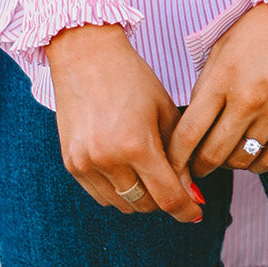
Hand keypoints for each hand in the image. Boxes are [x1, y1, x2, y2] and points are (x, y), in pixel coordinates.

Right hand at [45, 23, 202, 221]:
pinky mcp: (71, 164)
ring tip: (148, 170)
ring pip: (122, 204)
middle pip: (145, 205)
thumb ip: (179, 154)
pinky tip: (126, 168)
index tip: (196, 211)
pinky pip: (101, 195)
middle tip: (173, 181)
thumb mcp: (164, 110)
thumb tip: (191, 192)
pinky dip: (118, 190)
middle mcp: (108, 159)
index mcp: (137, 144)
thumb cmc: (132, 77)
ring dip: (141, 196)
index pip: (167, 196)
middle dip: (164, 198)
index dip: (186, 209)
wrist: (86, 55)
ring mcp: (86, 164)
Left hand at [168, 3, 267, 180]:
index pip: (189, 133)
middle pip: (213, 154)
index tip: (173, 164)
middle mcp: (247, 99)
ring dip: (227, 164)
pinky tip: (249, 154)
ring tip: (225, 154)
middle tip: (196, 165)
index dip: (176, 157)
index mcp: (223, 78)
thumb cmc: (260, 31)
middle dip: (199, 166)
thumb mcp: (222, 49)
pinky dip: (255, 165)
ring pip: (240, 161)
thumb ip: (205, 87)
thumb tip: (192, 126)